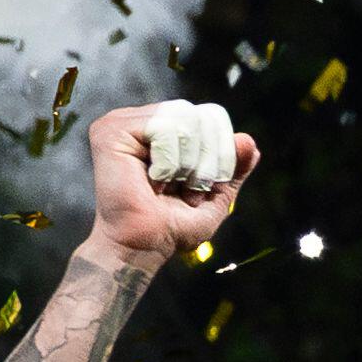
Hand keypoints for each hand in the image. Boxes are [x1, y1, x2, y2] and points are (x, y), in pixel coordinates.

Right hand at [82, 96, 252, 263]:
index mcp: (167, 129)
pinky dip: (169, 162)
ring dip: (188, 163)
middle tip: (189, 192)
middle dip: (208, 159)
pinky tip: (153, 181)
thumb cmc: (172, 227)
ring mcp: (126, 122)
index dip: (222, 151)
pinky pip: (163, 128)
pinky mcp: (111, 130)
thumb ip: (234, 168)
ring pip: (185, 119)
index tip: (205, 188)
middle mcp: (145, 120)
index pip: (211, 115)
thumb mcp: (215, 196)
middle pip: (201, 114)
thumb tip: (250, 142)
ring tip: (170, 187)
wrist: (143, 247)